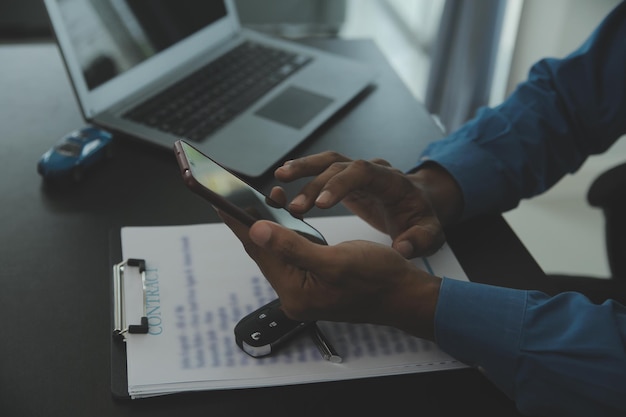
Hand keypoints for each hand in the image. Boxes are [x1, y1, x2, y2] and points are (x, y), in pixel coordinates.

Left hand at [220, 214, 441, 340]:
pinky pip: (292, 252)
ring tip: (257, 199)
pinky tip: (283, 216)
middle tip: (231, 194)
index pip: (259, 252)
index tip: (219, 201)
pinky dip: (286, 232)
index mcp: (295, 293)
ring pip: (277, 250)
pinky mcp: (314, 279)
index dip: (238, 223)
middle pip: (264, 252)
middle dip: (249, 222)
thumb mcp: (335, 261)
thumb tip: (257, 230)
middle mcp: (295, 294)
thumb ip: (293, 247)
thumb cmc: (378, 279)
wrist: (405, 295)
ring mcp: (305, 288)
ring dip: (268, 225)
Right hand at [272, 152, 461, 257]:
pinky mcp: (347, 178)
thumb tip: (402, 249)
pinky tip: (284, 180)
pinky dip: (304, 173)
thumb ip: (419, 241)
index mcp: (392, 181)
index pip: (363, 172)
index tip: (321, 205)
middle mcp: (373, 170)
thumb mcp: (430, 235)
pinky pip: (323, 170)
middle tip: (294, 208)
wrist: (420, 205)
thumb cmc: (422, 219)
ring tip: (279, 178)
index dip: (340, 185)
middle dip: (314, 183)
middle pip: (339, 165)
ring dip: (303, 168)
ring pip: (328, 161)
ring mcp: (358, 171)